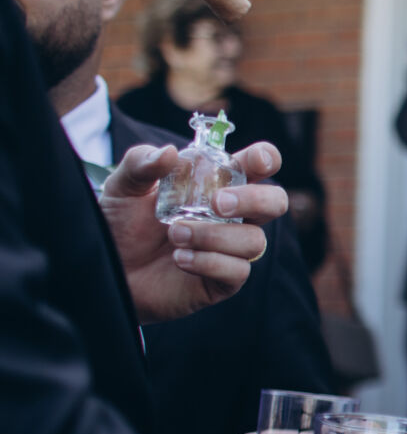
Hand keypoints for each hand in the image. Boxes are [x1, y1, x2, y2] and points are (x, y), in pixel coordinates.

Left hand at [99, 141, 289, 322]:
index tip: (255, 161)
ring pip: (254, 241)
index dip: (267, 159)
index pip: (259, 165)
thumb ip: (141, 163)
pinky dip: (209, 262)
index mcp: (217, 184)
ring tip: (174, 235)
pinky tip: (179, 259)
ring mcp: (230, 248)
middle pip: (276, 202)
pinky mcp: (221, 280)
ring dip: (213, 235)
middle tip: (217, 204)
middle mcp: (232, 216)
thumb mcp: (122, 186)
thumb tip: (169, 152)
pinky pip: (237, 271)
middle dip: (254, 200)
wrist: (105, 268)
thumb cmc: (120, 224)